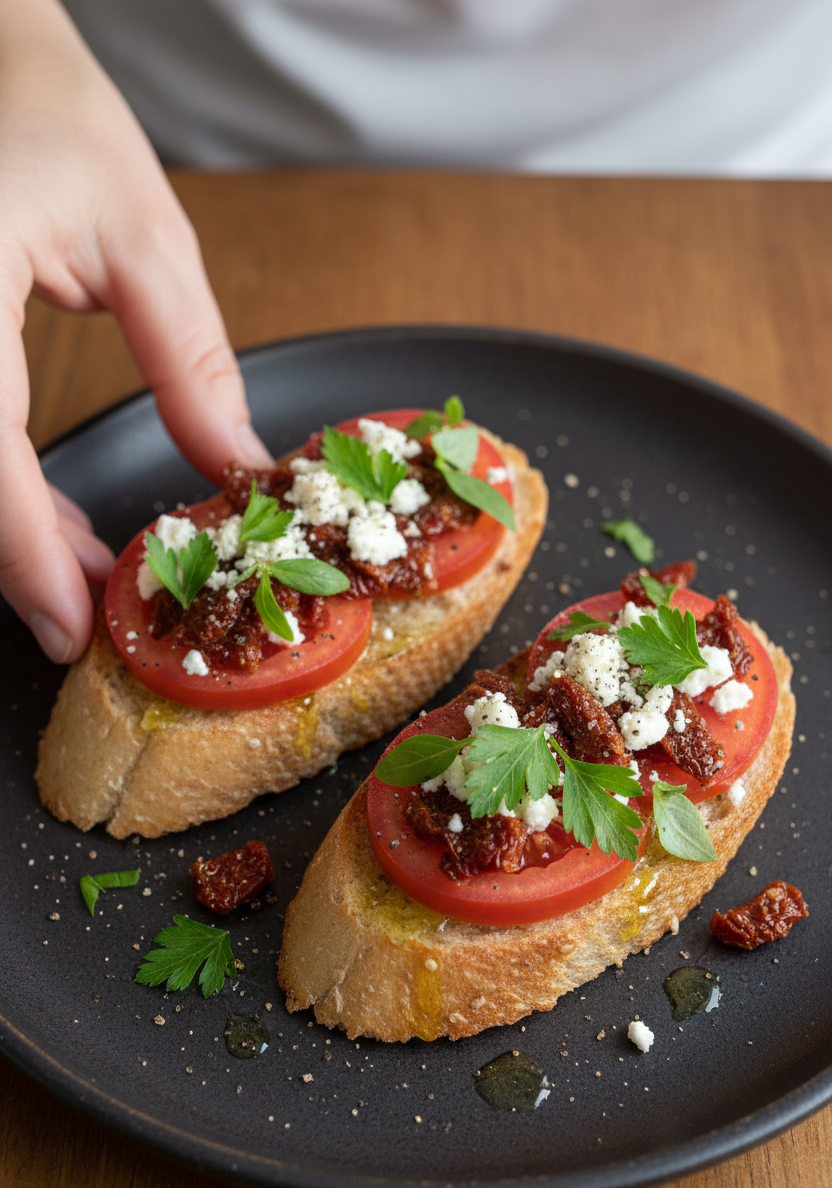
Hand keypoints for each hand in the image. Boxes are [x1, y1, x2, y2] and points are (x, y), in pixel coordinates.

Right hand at [0, 0, 272, 662]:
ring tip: (83, 567)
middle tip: (95, 608)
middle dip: (18, 560)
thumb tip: (235, 471)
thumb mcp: (141, 236)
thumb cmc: (38, 105)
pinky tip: (40, 516)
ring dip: (6, 533)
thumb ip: (190, 365)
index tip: (70, 628)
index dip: (23, 556)